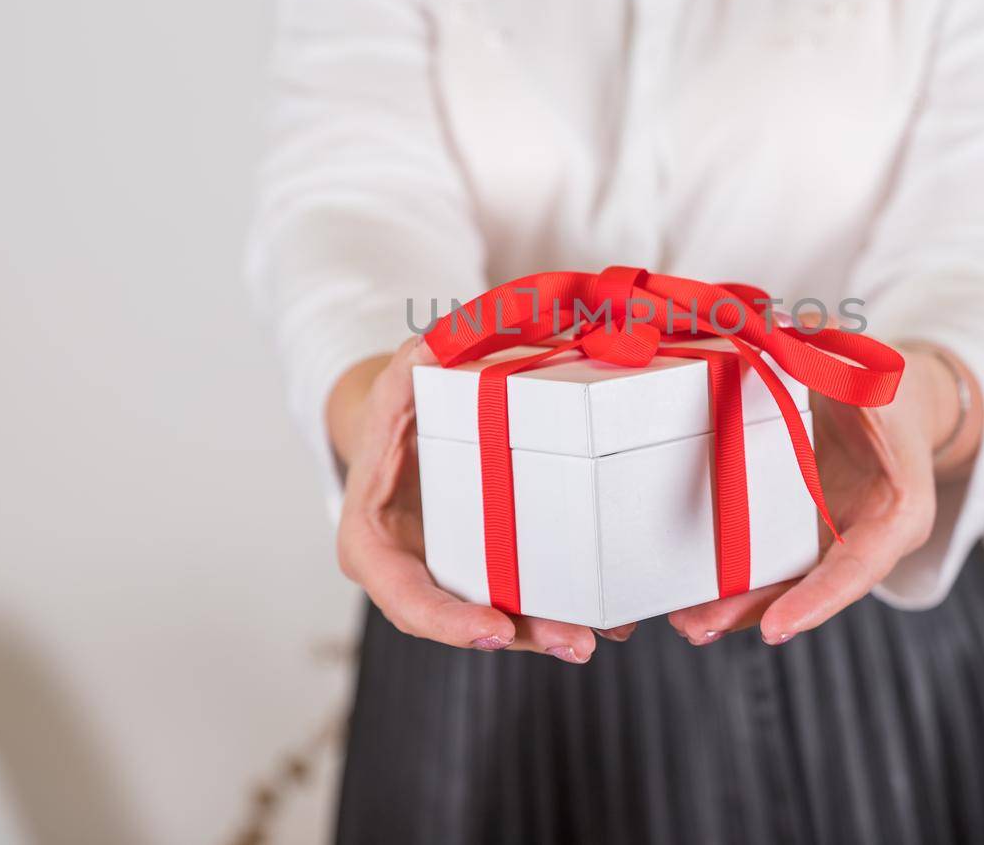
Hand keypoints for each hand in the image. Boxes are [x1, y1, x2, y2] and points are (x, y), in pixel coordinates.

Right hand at [329, 337, 631, 662]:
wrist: (404, 428)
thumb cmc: (399, 409)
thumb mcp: (397, 383)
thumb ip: (408, 367)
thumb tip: (435, 341)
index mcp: (372, 543)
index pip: (406, 599)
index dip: (449, 620)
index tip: (496, 630)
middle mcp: (407, 573)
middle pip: (462, 622)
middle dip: (521, 637)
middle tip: (576, 642)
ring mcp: (448, 579)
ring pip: (498, 622)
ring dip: (550, 633)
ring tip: (603, 635)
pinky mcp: (484, 575)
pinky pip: (518, 601)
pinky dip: (559, 609)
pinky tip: (611, 617)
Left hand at [667, 344, 973, 645]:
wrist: (895, 399)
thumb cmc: (888, 387)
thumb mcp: (873, 373)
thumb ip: (833, 364)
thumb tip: (774, 333)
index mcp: (897, 513)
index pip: (857, 568)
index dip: (817, 600)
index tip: (776, 627)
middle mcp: (863, 537)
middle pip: (808, 589)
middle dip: (753, 612)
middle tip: (696, 627)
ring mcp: (828, 538)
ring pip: (782, 584)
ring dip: (732, 606)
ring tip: (683, 622)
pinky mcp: (799, 530)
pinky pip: (767, 561)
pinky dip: (730, 579)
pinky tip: (686, 592)